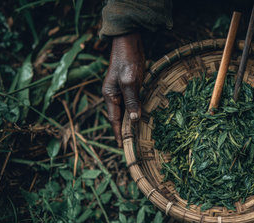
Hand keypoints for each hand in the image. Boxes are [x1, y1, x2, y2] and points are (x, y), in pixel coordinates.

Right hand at [102, 32, 144, 146]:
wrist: (129, 43)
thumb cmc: (127, 61)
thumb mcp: (129, 81)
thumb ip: (131, 100)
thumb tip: (133, 119)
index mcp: (110, 96)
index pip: (114, 120)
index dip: (119, 134)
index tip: (123, 148)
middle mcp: (114, 96)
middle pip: (120, 118)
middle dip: (125, 132)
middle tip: (133, 147)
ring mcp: (122, 91)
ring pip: (127, 111)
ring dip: (131, 123)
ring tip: (138, 138)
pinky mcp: (130, 87)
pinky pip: (133, 104)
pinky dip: (136, 112)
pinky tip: (142, 119)